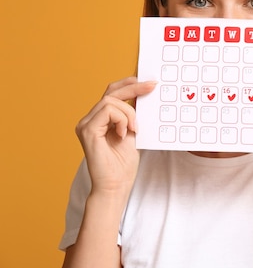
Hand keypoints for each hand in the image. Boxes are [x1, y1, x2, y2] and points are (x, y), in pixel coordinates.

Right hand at [75, 77, 156, 193]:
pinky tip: (125, 134)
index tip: (148, 82)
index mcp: (99, 119)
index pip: (112, 93)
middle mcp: (89, 119)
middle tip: (151, 86)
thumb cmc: (123, 165)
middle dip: (133, 87)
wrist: (115, 186)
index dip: (129, 84)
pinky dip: (121, 119)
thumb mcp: (133, 132)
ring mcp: (86, 124)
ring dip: (129, 112)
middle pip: (111, 92)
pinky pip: (107, 111)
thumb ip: (133, 115)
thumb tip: (144, 95)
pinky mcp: (87, 130)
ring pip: (111, 100)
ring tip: (135, 129)